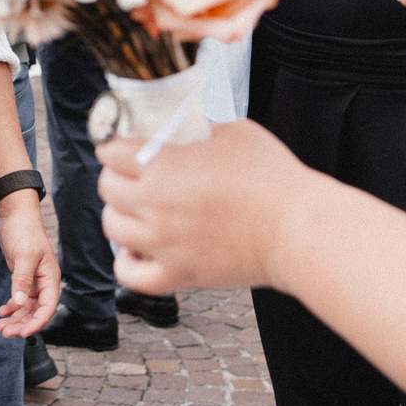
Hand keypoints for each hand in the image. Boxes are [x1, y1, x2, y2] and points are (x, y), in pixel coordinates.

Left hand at [0, 191, 61, 337]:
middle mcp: (44, 282)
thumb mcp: (24, 256)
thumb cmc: (24, 231)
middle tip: (6, 332)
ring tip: (1, 326)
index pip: (48, 307)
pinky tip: (2, 311)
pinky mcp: (22, 277)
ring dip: (16, 318)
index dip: (36, 322)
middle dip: (22, 324)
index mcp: (50, 278)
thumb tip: (20, 303)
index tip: (22, 333)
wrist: (14, 213)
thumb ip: (22, 281)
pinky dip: (12, 307)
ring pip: (27, 307)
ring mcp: (33, 280)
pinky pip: (20, 299)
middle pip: (37, 311)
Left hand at [97, 121, 322, 294]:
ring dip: (120, 215)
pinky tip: (140, 248)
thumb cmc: (273, 178)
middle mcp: (155, 205)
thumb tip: (186, 130)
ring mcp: (164, 244)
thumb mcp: (234, 133)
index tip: (121, 146)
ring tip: (138, 210)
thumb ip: (200, 130)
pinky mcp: (178, 275)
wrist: (298, 228)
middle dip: (116, 177)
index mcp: (165, 165)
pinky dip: (128, 260)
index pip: (109, 151)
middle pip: (107, 188)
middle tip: (132, 176)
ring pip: (112, 227)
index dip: (113, 146)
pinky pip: (129, 273)